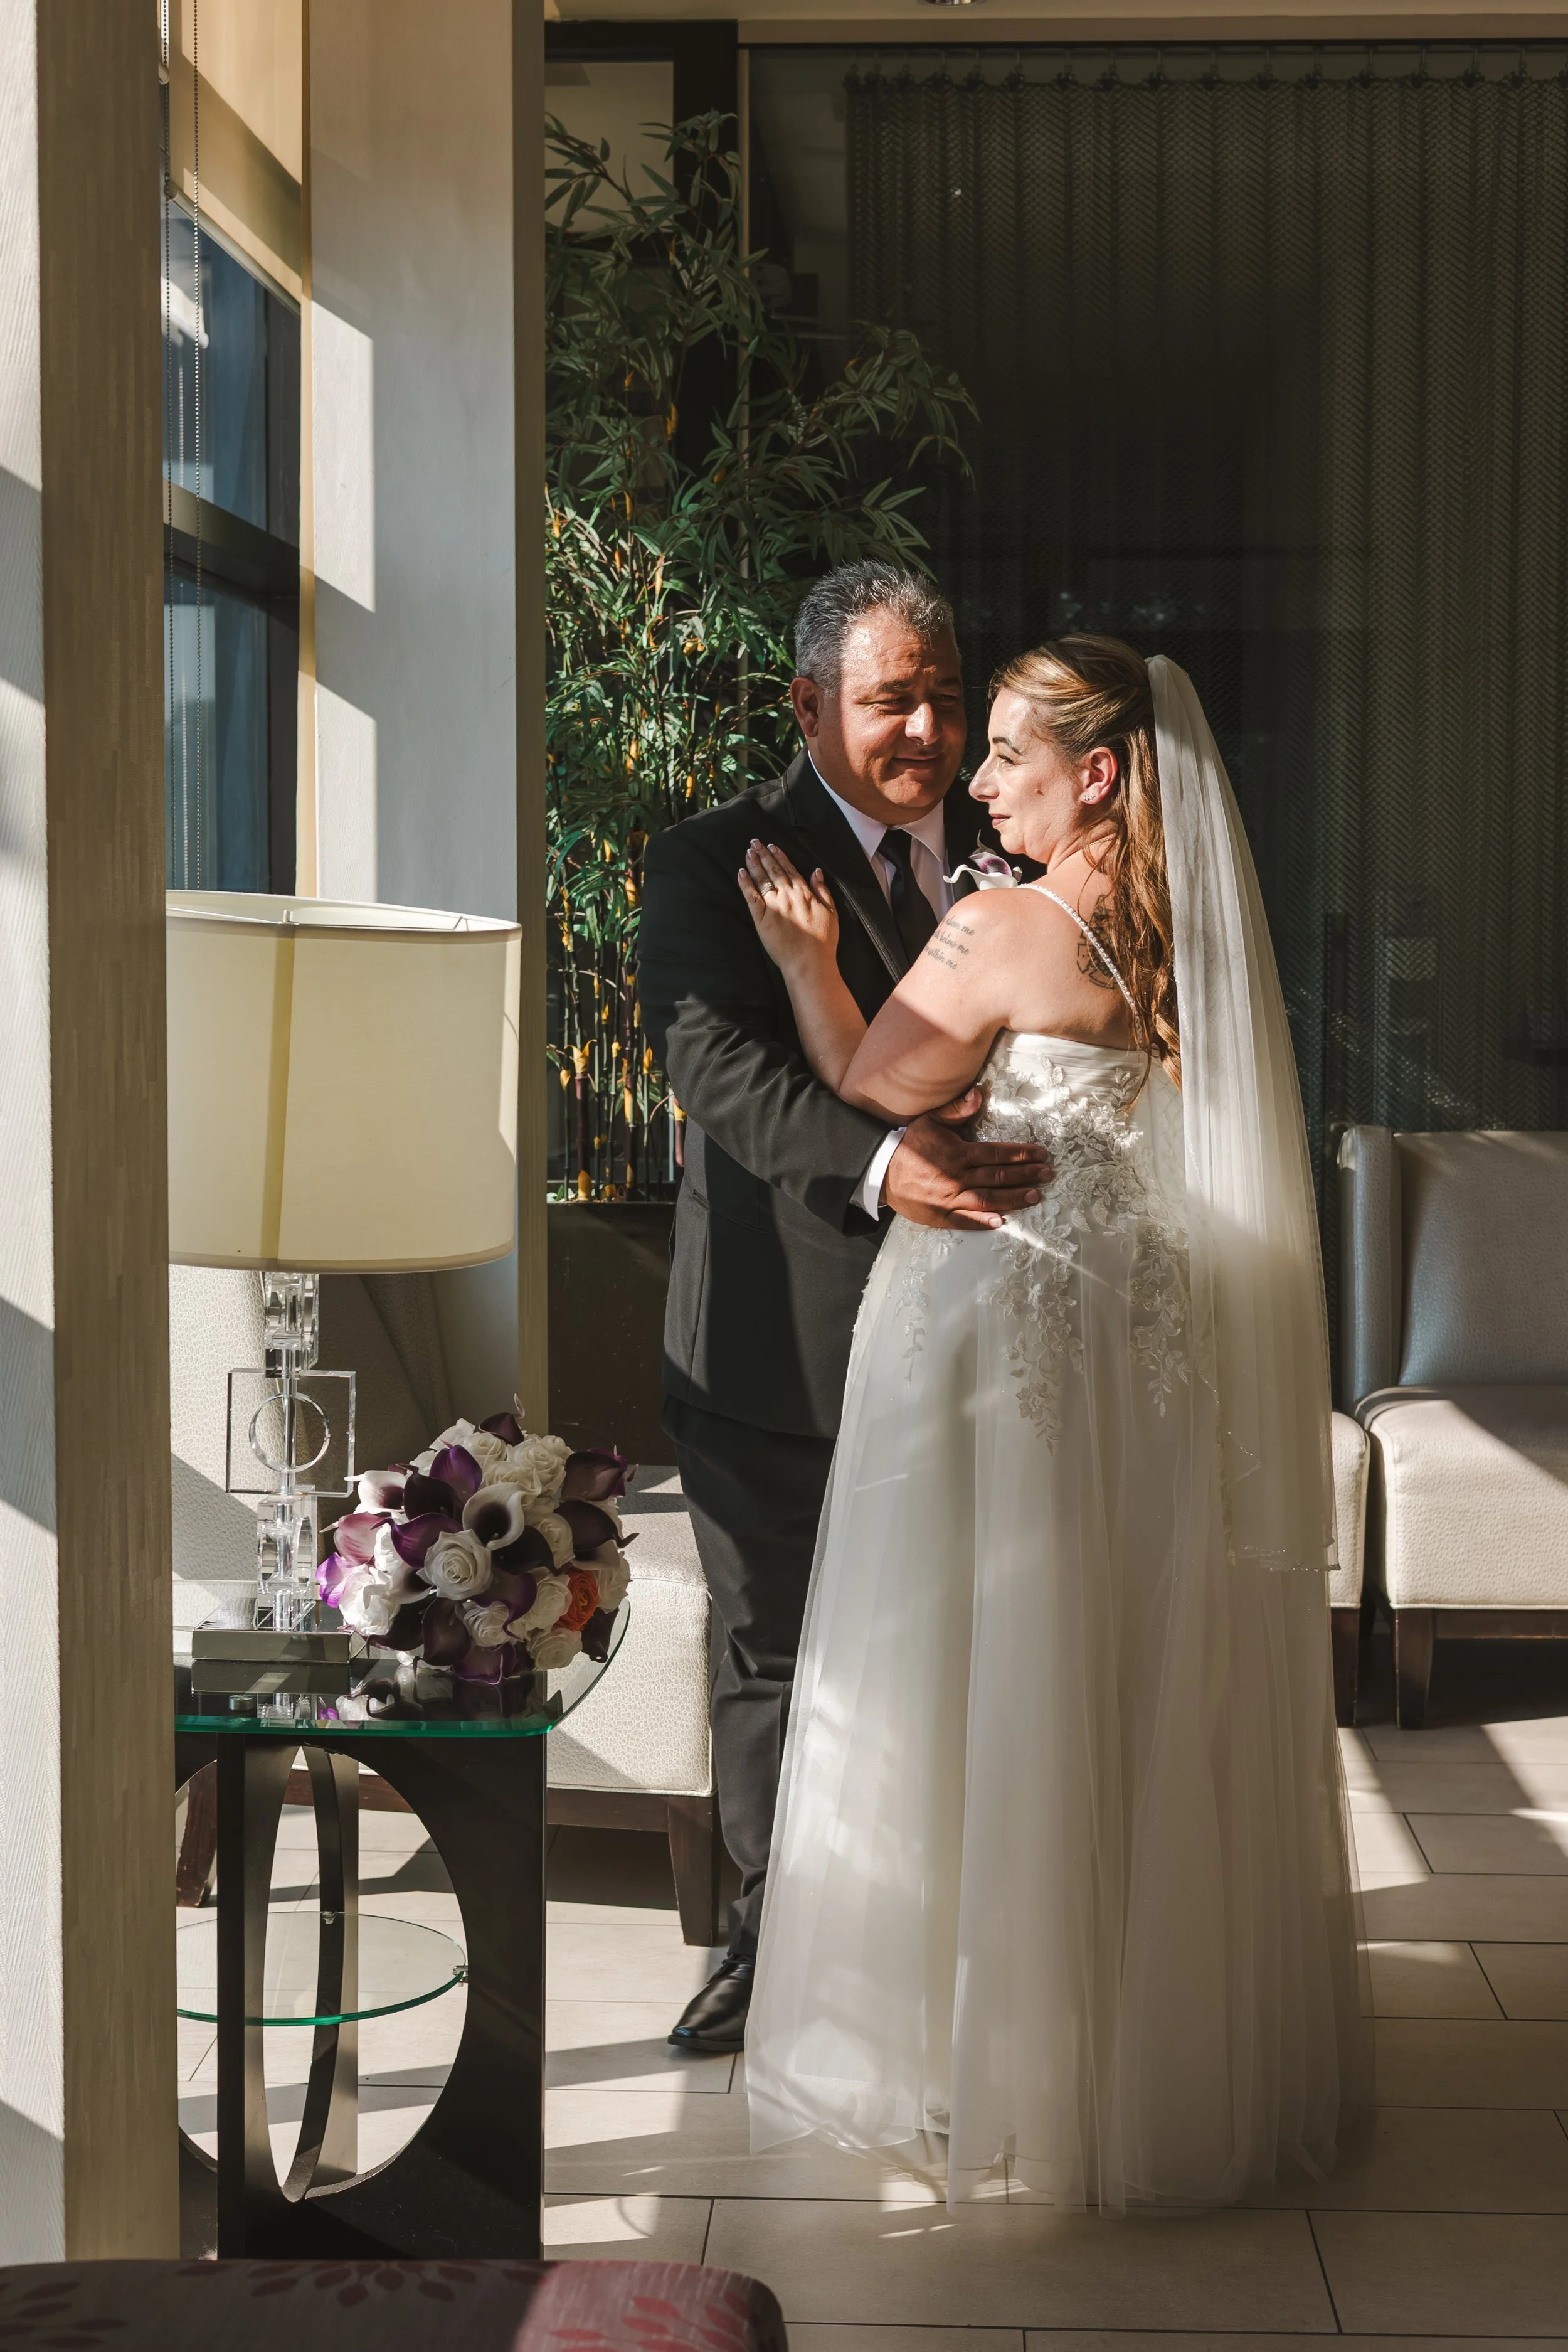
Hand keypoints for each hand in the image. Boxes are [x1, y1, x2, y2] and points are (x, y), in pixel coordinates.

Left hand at [737, 840, 838, 970]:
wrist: (809, 963)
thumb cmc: (823, 942)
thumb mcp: (831, 913)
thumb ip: (823, 891)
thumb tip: (816, 872)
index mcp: (804, 893)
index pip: (790, 870)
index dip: (780, 856)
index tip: (772, 846)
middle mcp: (787, 896)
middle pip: (773, 870)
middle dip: (764, 855)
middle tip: (755, 842)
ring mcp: (773, 906)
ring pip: (762, 880)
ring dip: (754, 864)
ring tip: (748, 851)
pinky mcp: (762, 919)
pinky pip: (751, 898)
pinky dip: (745, 884)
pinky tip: (740, 873)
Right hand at [884, 1089, 1052, 1230]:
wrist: (880, 1172)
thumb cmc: (909, 1145)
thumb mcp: (930, 1120)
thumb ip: (956, 1110)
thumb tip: (978, 1095)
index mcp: (958, 1153)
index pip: (997, 1153)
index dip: (1021, 1154)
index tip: (1040, 1155)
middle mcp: (957, 1178)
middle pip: (998, 1177)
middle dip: (1025, 1175)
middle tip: (1046, 1174)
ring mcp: (949, 1199)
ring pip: (988, 1200)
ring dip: (1013, 1199)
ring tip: (1034, 1196)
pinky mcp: (940, 1216)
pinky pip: (965, 1221)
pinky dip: (983, 1222)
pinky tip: (1001, 1221)